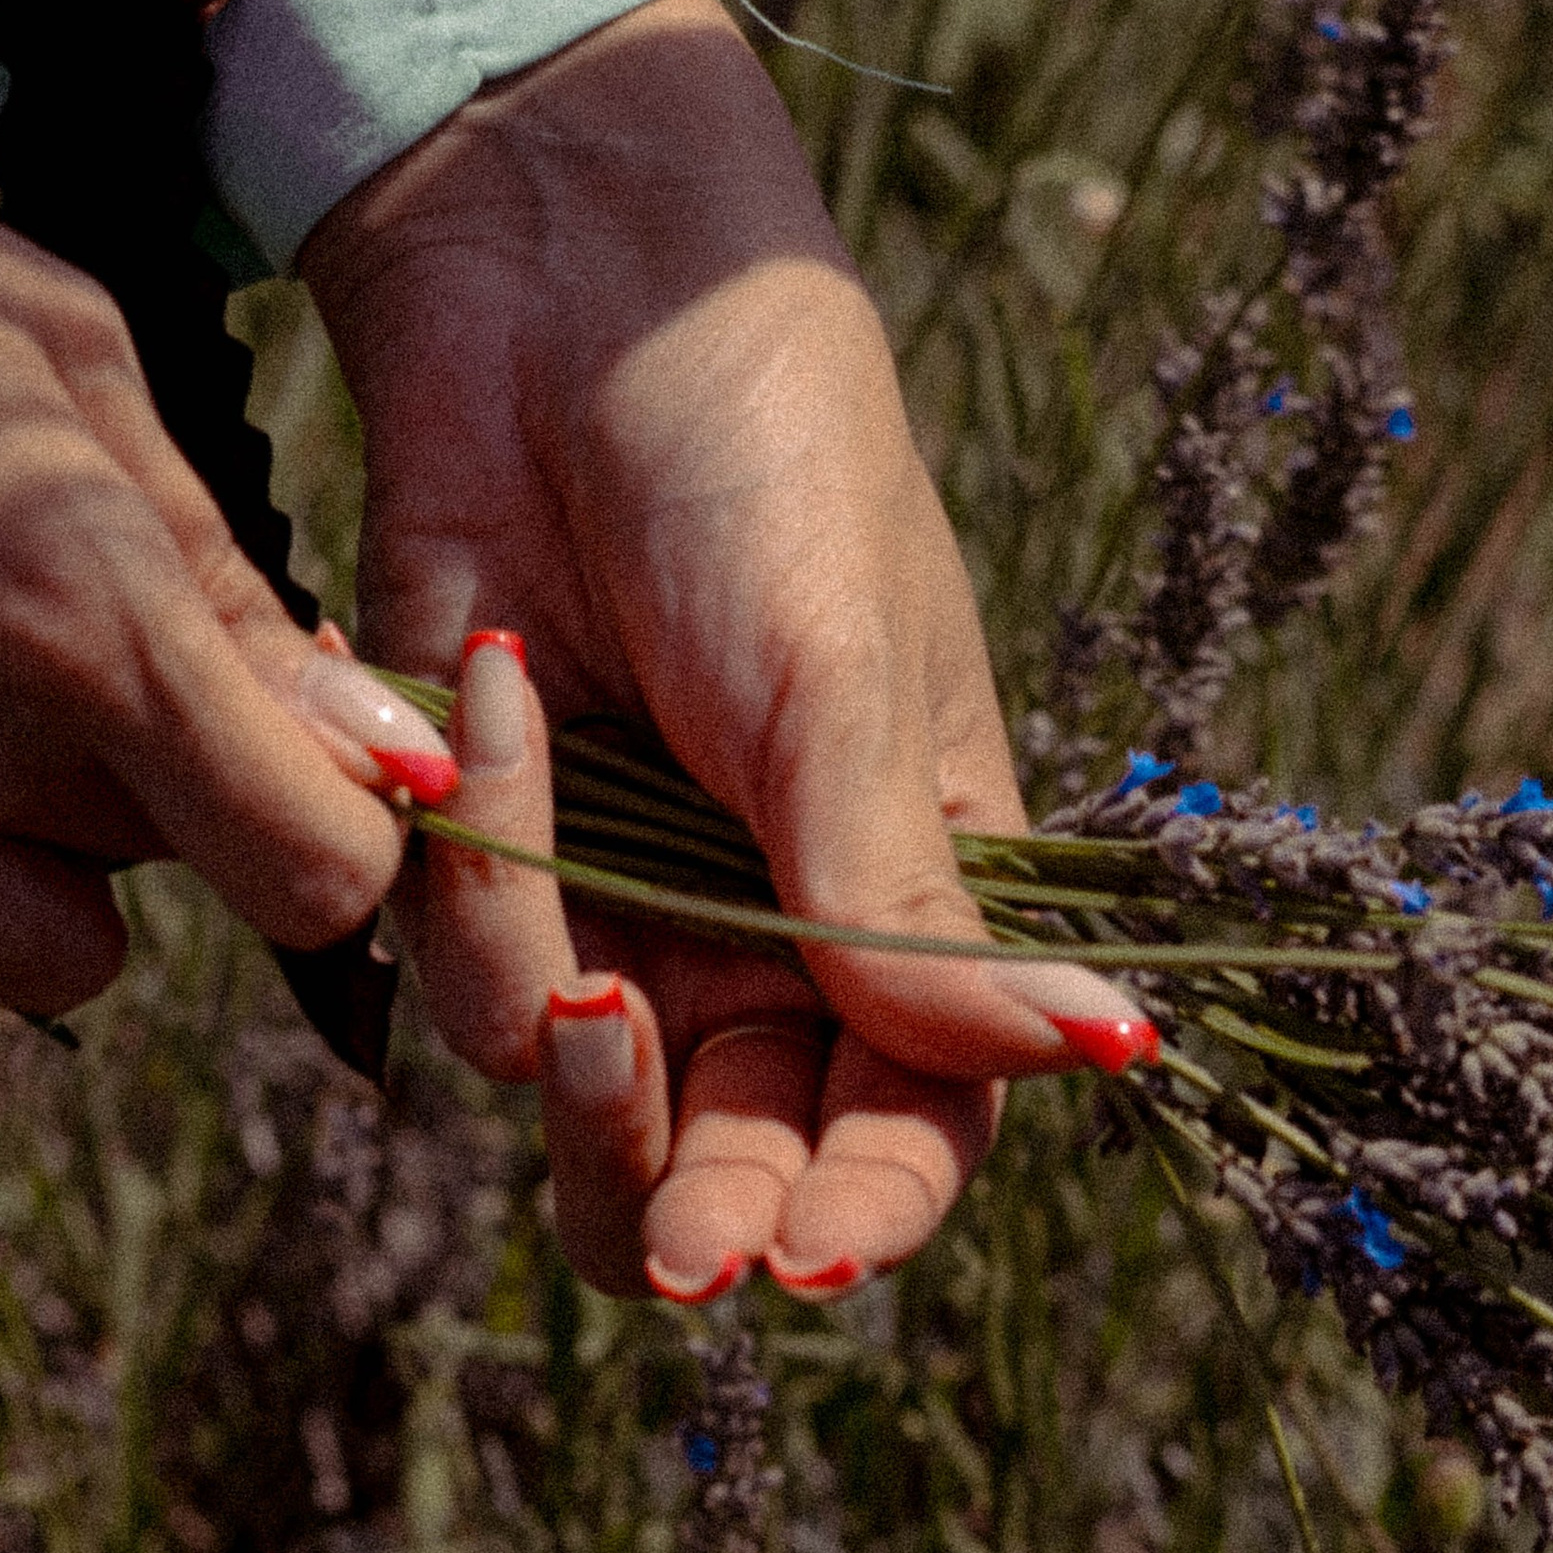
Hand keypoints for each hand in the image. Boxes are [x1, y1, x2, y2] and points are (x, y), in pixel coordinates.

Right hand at [0, 54, 448, 1057]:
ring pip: (43, 970)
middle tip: (50, 655)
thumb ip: (233, 590)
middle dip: (159, 800)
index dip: (340, 837)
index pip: (313, 873)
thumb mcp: (68, 361)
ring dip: (33, 875)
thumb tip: (388, 762)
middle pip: (174, 897)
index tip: (311, 775)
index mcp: (66, 602)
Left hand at [302, 0, 1151, 1298]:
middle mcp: (763, 945)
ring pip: (573, 1108)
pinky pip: (453, 964)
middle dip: (701, 1209)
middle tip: (687, 1243)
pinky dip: (465, 863)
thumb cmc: (763, 461)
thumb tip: (1099, 1055)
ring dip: (557, 1020)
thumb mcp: (849, 687)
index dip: (870, 1216)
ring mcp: (617, 911)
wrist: (555, 289)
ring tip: (555, 865)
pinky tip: (487, 687)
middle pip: (730, 1174)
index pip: (912, 1128)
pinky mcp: (483, 861)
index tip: (813, 1263)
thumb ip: (915, 902)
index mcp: (906, 912)